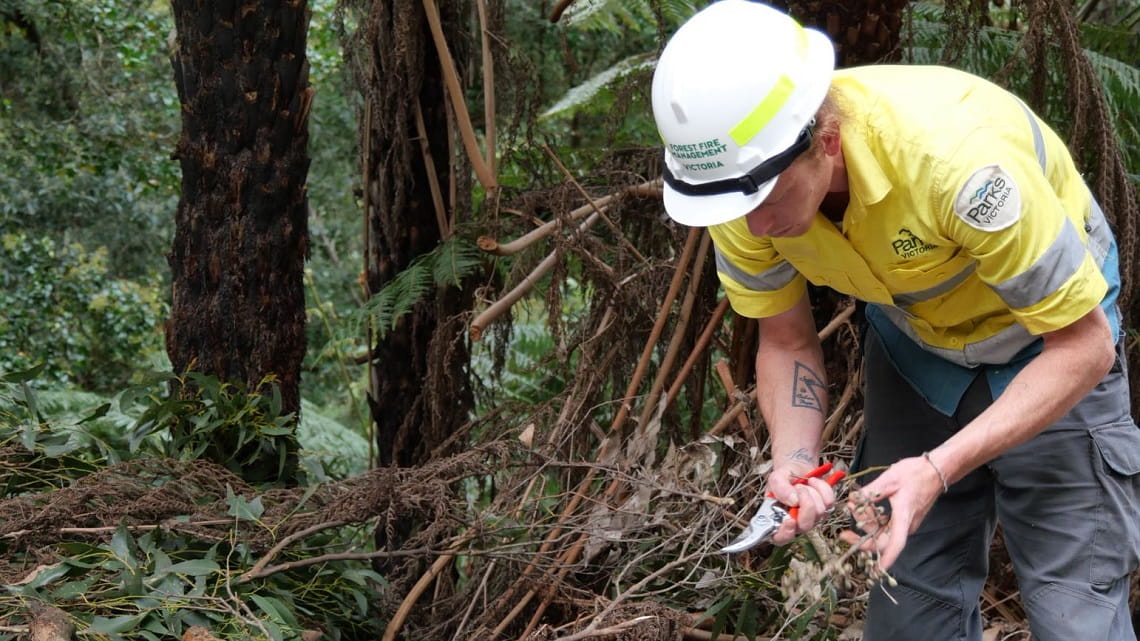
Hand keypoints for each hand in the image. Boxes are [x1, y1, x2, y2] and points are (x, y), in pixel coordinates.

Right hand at [766, 459, 838, 544]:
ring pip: (819, 512)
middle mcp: (795, 523)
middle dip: (805, 504)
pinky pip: (829, 501)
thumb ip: (780, 488)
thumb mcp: (776, 478)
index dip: (785, 533)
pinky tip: (813, 482)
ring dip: (811, 492)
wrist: (797, 468)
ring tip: (803, 484)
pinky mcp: (825, 510)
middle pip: (805, 526)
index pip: (780, 538)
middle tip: (798, 488)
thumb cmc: (784, 476)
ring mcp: (812, 518)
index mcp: (777, 519)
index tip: (790, 520)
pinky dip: (822, 487)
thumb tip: (793, 500)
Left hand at [839, 454, 945, 569]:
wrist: (936, 470)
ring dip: (866, 524)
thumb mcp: (889, 479)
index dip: (887, 559)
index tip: (876, 570)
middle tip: (844, 532)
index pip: (896, 544)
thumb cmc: (916, 473)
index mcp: (904, 517)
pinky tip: (863, 505)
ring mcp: (905, 523)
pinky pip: (885, 525)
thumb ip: (870, 492)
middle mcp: (906, 525)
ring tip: (854, 505)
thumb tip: (853, 500)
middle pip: (883, 541)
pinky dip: (873, 518)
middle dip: (862, 538)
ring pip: (882, 532)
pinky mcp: (903, 518)